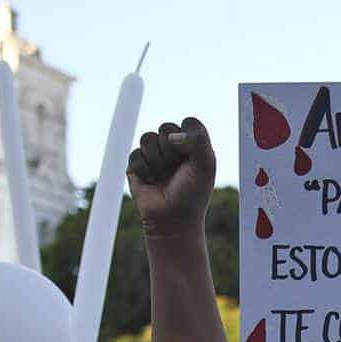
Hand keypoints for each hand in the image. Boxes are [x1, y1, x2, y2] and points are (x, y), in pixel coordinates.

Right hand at [128, 118, 215, 236]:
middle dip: (172, 151)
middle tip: (177, 170)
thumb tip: (172, 136)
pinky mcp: (136, 164)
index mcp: (192, 143)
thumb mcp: (206, 164)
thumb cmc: (193, 193)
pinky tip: (151, 181)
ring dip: (157, 160)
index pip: (188, 123)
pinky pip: (135, 154)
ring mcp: (154, 154)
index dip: (189, 139)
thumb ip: (199, 139)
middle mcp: (173, 146)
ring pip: (147, 138)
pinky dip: (144, 169)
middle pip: (166, 128)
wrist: (173, 218)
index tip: (193, 159)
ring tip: (163, 176)